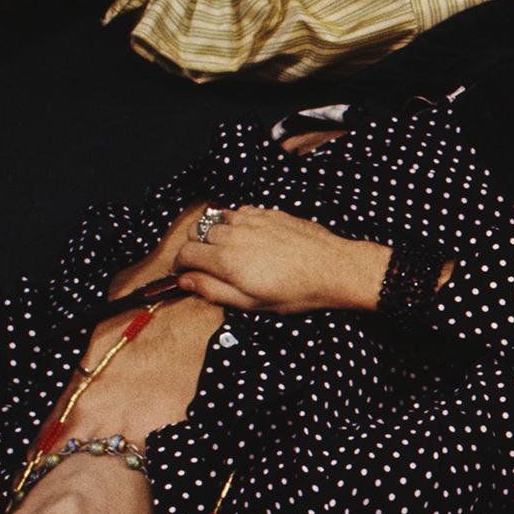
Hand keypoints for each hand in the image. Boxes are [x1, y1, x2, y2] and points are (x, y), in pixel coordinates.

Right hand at [173, 207, 398, 312]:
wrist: (333, 268)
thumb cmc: (296, 291)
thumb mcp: (252, 303)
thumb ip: (214, 290)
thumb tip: (186, 281)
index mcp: (226, 260)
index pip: (186, 253)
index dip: (180, 263)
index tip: (184, 271)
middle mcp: (234, 235)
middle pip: (197, 233)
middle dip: (195, 248)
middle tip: (206, 263)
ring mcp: (251, 220)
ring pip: (216, 219)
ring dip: (214, 232)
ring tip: (225, 249)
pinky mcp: (268, 212)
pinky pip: (239, 210)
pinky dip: (234, 221)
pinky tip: (246, 235)